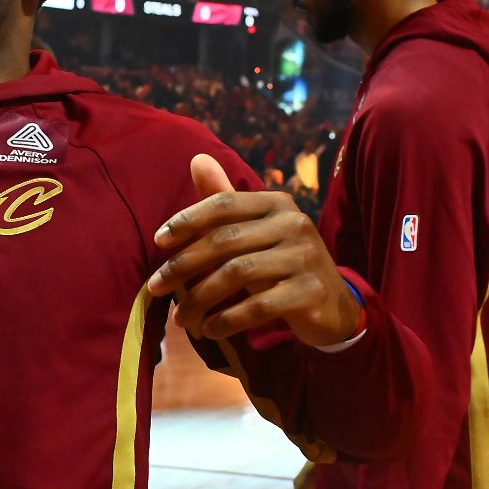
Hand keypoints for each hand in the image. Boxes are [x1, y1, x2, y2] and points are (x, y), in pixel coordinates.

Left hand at [148, 154, 360, 344]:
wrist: (333, 304)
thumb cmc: (282, 263)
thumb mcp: (255, 231)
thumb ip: (224, 200)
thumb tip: (196, 159)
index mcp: (277, 203)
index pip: (224, 204)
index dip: (187, 220)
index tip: (158, 241)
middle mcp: (294, 224)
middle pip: (224, 241)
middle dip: (183, 266)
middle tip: (155, 288)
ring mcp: (304, 257)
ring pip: (237, 274)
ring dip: (200, 299)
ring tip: (180, 319)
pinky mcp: (310, 292)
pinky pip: (258, 306)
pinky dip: (228, 320)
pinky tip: (210, 330)